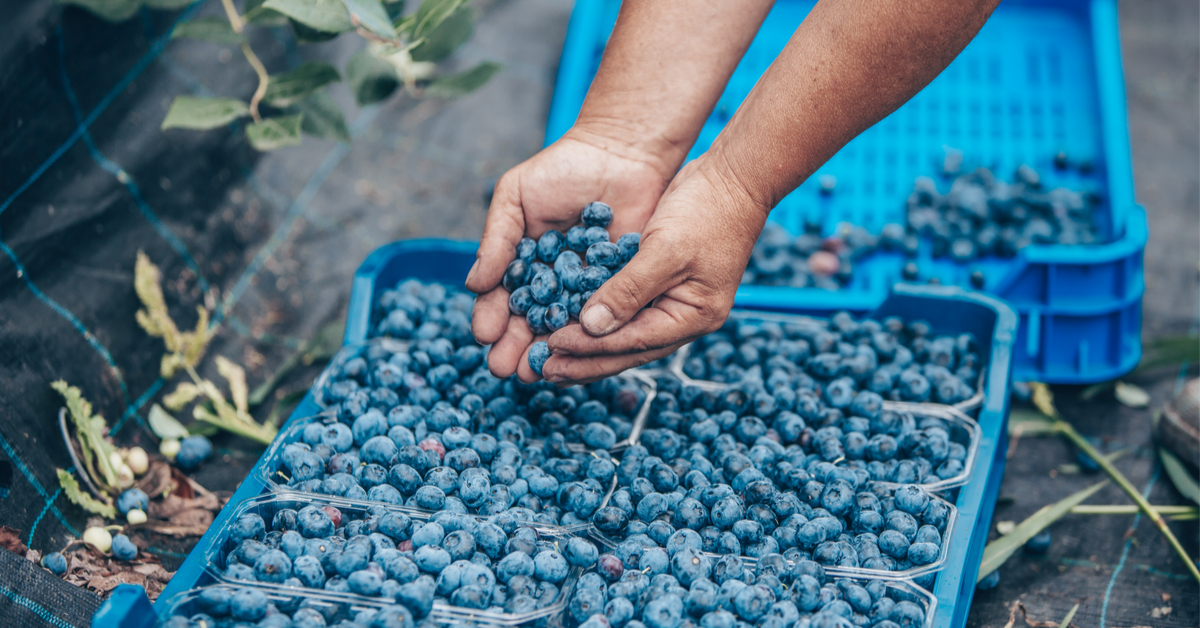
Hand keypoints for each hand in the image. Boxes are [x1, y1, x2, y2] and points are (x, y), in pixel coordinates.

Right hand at [466, 127, 673, 380]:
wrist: (622, 151)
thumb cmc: (562, 168)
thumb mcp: (516, 196)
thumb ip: (497, 239)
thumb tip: (473, 284)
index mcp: (521, 264)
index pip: (501, 299)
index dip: (491, 318)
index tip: (485, 336)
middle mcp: (551, 283)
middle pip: (530, 322)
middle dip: (516, 347)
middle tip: (507, 369)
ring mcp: (586, 288)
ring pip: (564, 327)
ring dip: (550, 351)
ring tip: (538, 371)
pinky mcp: (621, 288)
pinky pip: (604, 316)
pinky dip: (592, 336)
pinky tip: (581, 352)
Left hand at [541, 156, 769, 384]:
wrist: (735, 177)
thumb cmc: (707, 210)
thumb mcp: (665, 250)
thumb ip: (629, 291)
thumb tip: (591, 328)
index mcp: (692, 317)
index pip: (632, 342)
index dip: (589, 347)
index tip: (551, 348)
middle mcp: (683, 318)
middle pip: (626, 349)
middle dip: (583, 360)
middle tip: (543, 370)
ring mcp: (673, 303)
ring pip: (623, 334)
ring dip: (586, 344)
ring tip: (550, 356)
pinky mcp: (661, 285)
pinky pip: (624, 309)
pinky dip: (597, 317)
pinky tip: (569, 321)